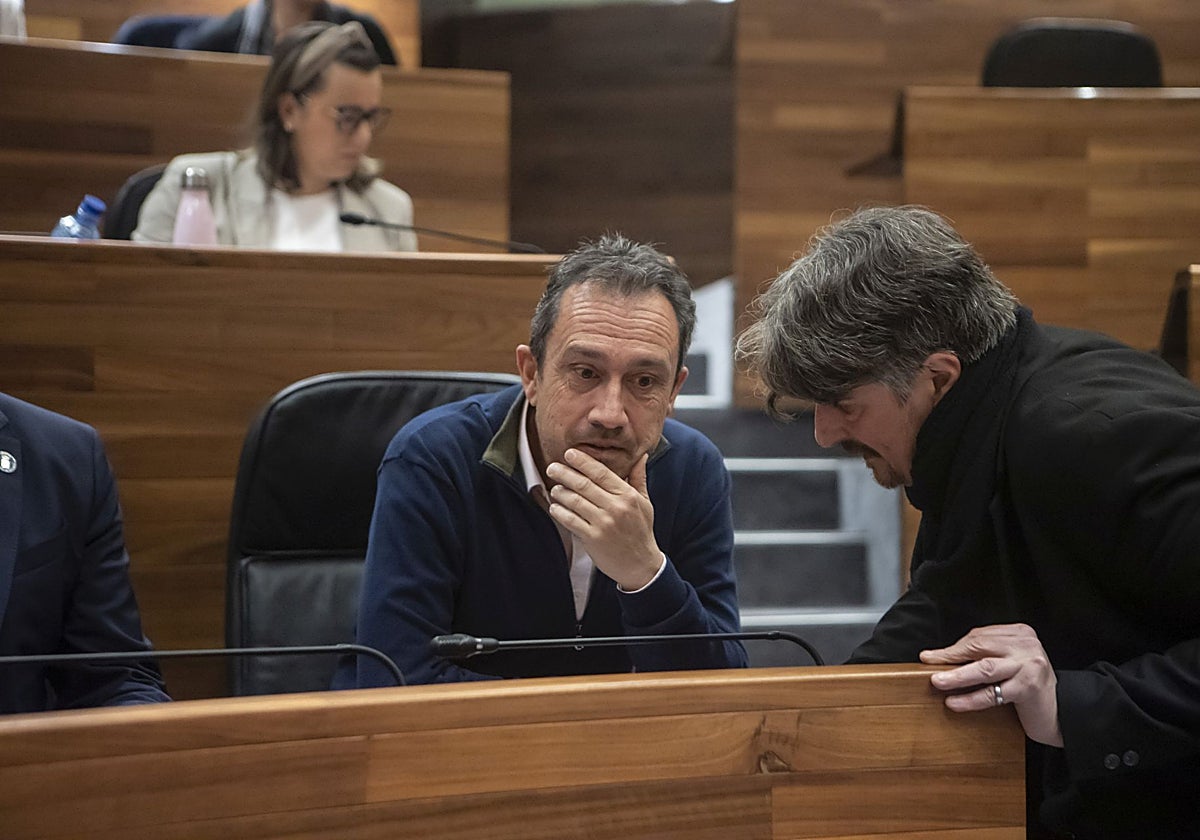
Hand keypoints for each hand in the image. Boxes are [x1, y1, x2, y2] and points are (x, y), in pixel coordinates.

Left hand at [545, 449, 661, 590]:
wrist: (641, 565)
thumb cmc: (641, 532)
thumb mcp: (645, 503)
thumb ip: (638, 478)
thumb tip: (641, 457)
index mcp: (627, 496)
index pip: (601, 472)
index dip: (583, 461)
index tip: (569, 454)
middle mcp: (615, 507)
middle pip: (584, 484)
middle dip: (564, 473)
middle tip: (553, 468)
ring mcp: (603, 523)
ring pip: (574, 501)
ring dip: (560, 493)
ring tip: (555, 489)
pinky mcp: (593, 538)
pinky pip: (571, 520)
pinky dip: (560, 512)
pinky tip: (555, 507)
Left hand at [920, 623, 1062, 746]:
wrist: (1061, 713)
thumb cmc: (1029, 688)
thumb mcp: (1010, 664)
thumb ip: (987, 656)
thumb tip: (944, 659)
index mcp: (1020, 633)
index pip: (980, 636)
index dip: (953, 647)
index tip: (931, 655)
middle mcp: (1027, 645)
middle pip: (979, 647)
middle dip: (950, 657)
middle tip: (929, 664)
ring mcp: (1030, 664)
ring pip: (984, 668)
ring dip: (956, 676)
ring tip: (937, 681)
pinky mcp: (1029, 687)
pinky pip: (992, 693)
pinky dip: (970, 699)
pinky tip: (955, 702)